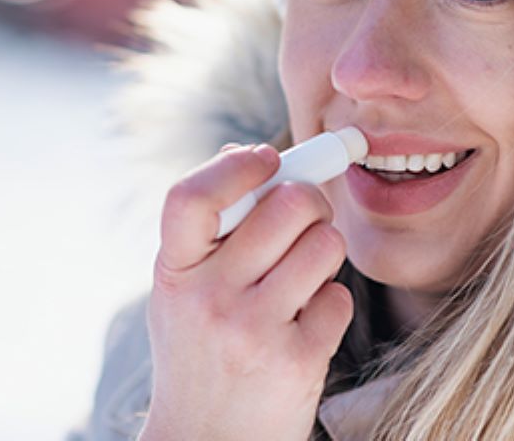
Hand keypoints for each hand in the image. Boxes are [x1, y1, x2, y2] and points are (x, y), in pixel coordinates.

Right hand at [139, 143, 353, 440]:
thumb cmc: (200, 353)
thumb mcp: (183, 292)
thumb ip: (209, 231)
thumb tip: (247, 153)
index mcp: (173, 272)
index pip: (192, 197)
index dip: (235, 165)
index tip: (267, 156)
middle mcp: (208, 299)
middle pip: (286, 206)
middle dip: (310, 201)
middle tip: (308, 215)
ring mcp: (252, 331)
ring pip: (324, 245)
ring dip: (325, 251)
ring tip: (305, 274)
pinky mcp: (296, 361)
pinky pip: (339, 297)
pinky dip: (331, 304)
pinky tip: (307, 322)